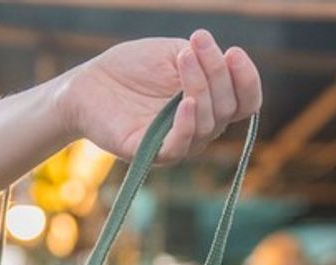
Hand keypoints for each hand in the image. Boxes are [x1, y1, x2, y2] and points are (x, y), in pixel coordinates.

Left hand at [60, 30, 261, 163]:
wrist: (89, 83)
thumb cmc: (132, 67)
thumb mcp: (173, 53)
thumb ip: (203, 60)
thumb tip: (226, 64)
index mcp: (209, 105)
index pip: (245, 103)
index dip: (247, 80)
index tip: (233, 52)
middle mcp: (198, 128)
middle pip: (227, 109)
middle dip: (217, 72)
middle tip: (197, 41)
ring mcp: (175, 143)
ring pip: (206, 126)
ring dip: (201, 87)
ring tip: (185, 57)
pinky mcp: (149, 152)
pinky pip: (178, 148)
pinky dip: (186, 126)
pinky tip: (185, 103)